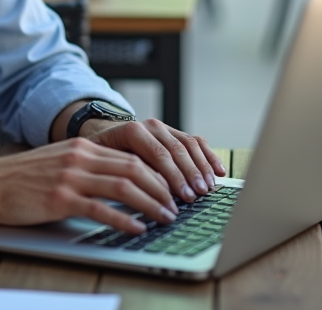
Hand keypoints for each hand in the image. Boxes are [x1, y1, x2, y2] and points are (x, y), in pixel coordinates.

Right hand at [0, 138, 178, 234]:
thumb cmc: (21, 178)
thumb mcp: (58, 162)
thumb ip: (86, 166)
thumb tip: (119, 181)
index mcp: (83, 147)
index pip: (131, 157)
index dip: (157, 174)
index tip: (171, 189)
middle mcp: (80, 158)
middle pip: (134, 169)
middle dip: (161, 188)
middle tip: (177, 205)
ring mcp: (71, 177)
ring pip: (124, 186)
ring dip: (150, 203)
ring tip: (165, 217)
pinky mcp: (60, 199)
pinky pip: (100, 208)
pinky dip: (124, 218)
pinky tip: (137, 227)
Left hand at [81, 119, 226, 203]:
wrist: (103, 134)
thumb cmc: (102, 155)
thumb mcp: (105, 163)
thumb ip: (127, 174)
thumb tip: (148, 195)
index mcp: (132, 131)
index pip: (159, 155)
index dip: (174, 177)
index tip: (183, 196)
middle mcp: (151, 126)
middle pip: (177, 150)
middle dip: (190, 174)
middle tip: (199, 194)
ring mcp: (164, 128)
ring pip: (189, 145)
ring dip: (202, 167)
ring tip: (209, 187)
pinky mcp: (174, 133)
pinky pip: (196, 142)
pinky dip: (209, 156)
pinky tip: (219, 171)